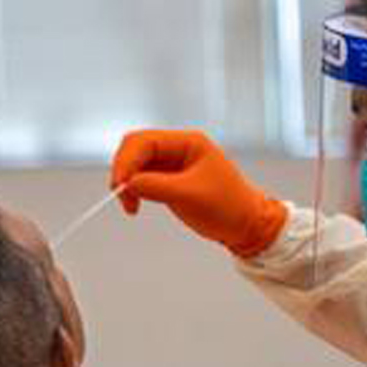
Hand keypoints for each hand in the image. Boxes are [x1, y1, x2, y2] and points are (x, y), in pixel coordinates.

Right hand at [110, 129, 288, 256]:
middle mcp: (180, 147)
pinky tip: (136, 204)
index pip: (144, 141)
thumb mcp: (189, 196)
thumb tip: (127, 182)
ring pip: (137, 164)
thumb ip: (155, 186)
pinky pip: (143, 177)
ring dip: (128, 182)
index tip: (119, 185)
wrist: (247, 225)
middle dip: (124, 171)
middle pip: (136, 149)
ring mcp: (174, 163)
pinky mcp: (170, 178)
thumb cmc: (228, 207)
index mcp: (189, 142)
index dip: (126, 161)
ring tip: (131, 206)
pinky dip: (135, 189)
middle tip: (122, 196)